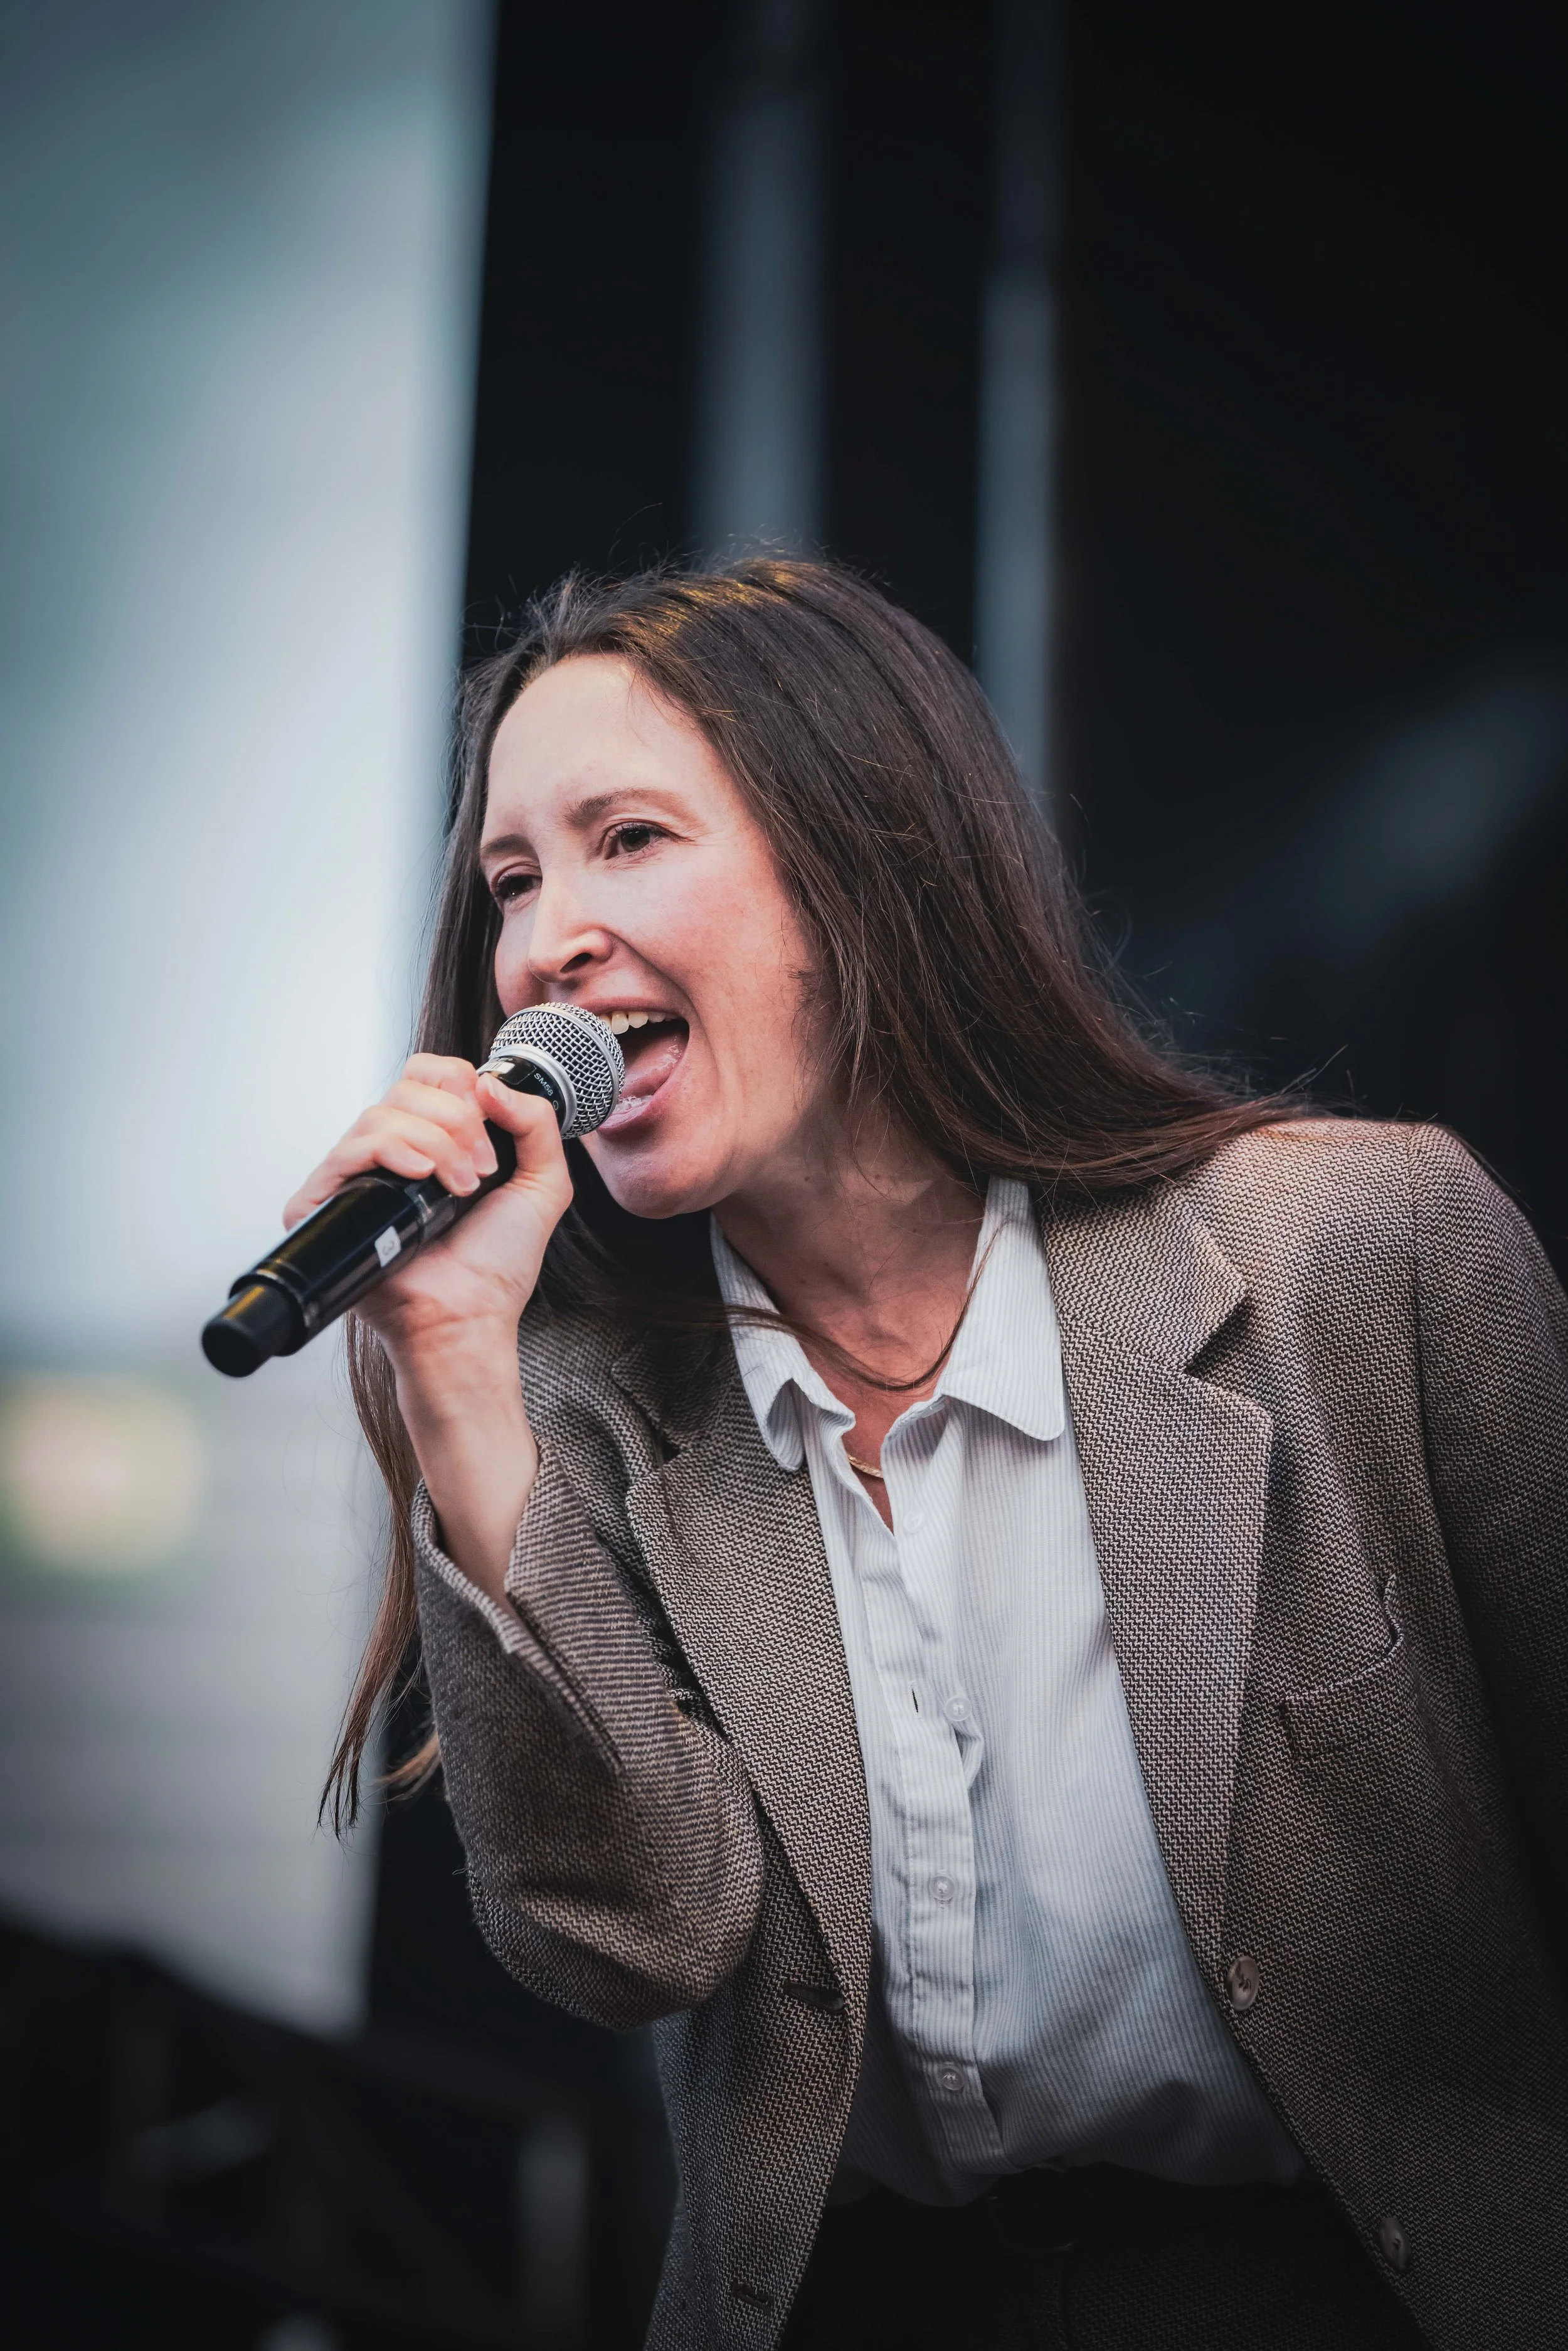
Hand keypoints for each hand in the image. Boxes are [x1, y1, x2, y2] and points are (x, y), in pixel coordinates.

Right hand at [283, 1053, 573, 1367]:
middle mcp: (392, 1153)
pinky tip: (422, 1177)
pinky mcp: (328, 1204)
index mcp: (433, 1141)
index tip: (488, 1127)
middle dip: (456, 1121)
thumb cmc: (496, 1266)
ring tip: (460, 1188)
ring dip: (435, 1143)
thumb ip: (536, 1122)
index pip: (428, 1075)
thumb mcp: (542, 1182)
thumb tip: (491, 1082)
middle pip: (406, 1087)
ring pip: (380, 1113)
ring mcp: (358, 1177)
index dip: (460, 1086)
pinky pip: (348, 1149)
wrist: (469, 1318)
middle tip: (482, 1169)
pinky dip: (392, 1151)